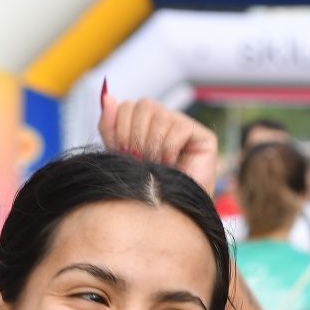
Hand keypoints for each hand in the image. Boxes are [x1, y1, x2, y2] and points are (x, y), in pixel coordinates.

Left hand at [97, 88, 218, 196]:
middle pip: (144, 105)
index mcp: (143, 123)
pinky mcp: (203, 136)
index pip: (127, 106)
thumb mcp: (119, 156)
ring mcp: (184, 125)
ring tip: (154, 166)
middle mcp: (165, 119)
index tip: (122, 153)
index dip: (121, 128)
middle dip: (135, 136)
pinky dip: (169, 149)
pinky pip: (178, 129)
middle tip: (138, 161)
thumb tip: (106, 96)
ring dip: (152, 146)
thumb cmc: (145, 187)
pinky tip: (171, 166)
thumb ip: (110, 127)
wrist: (169, 213)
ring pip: (161, 116)